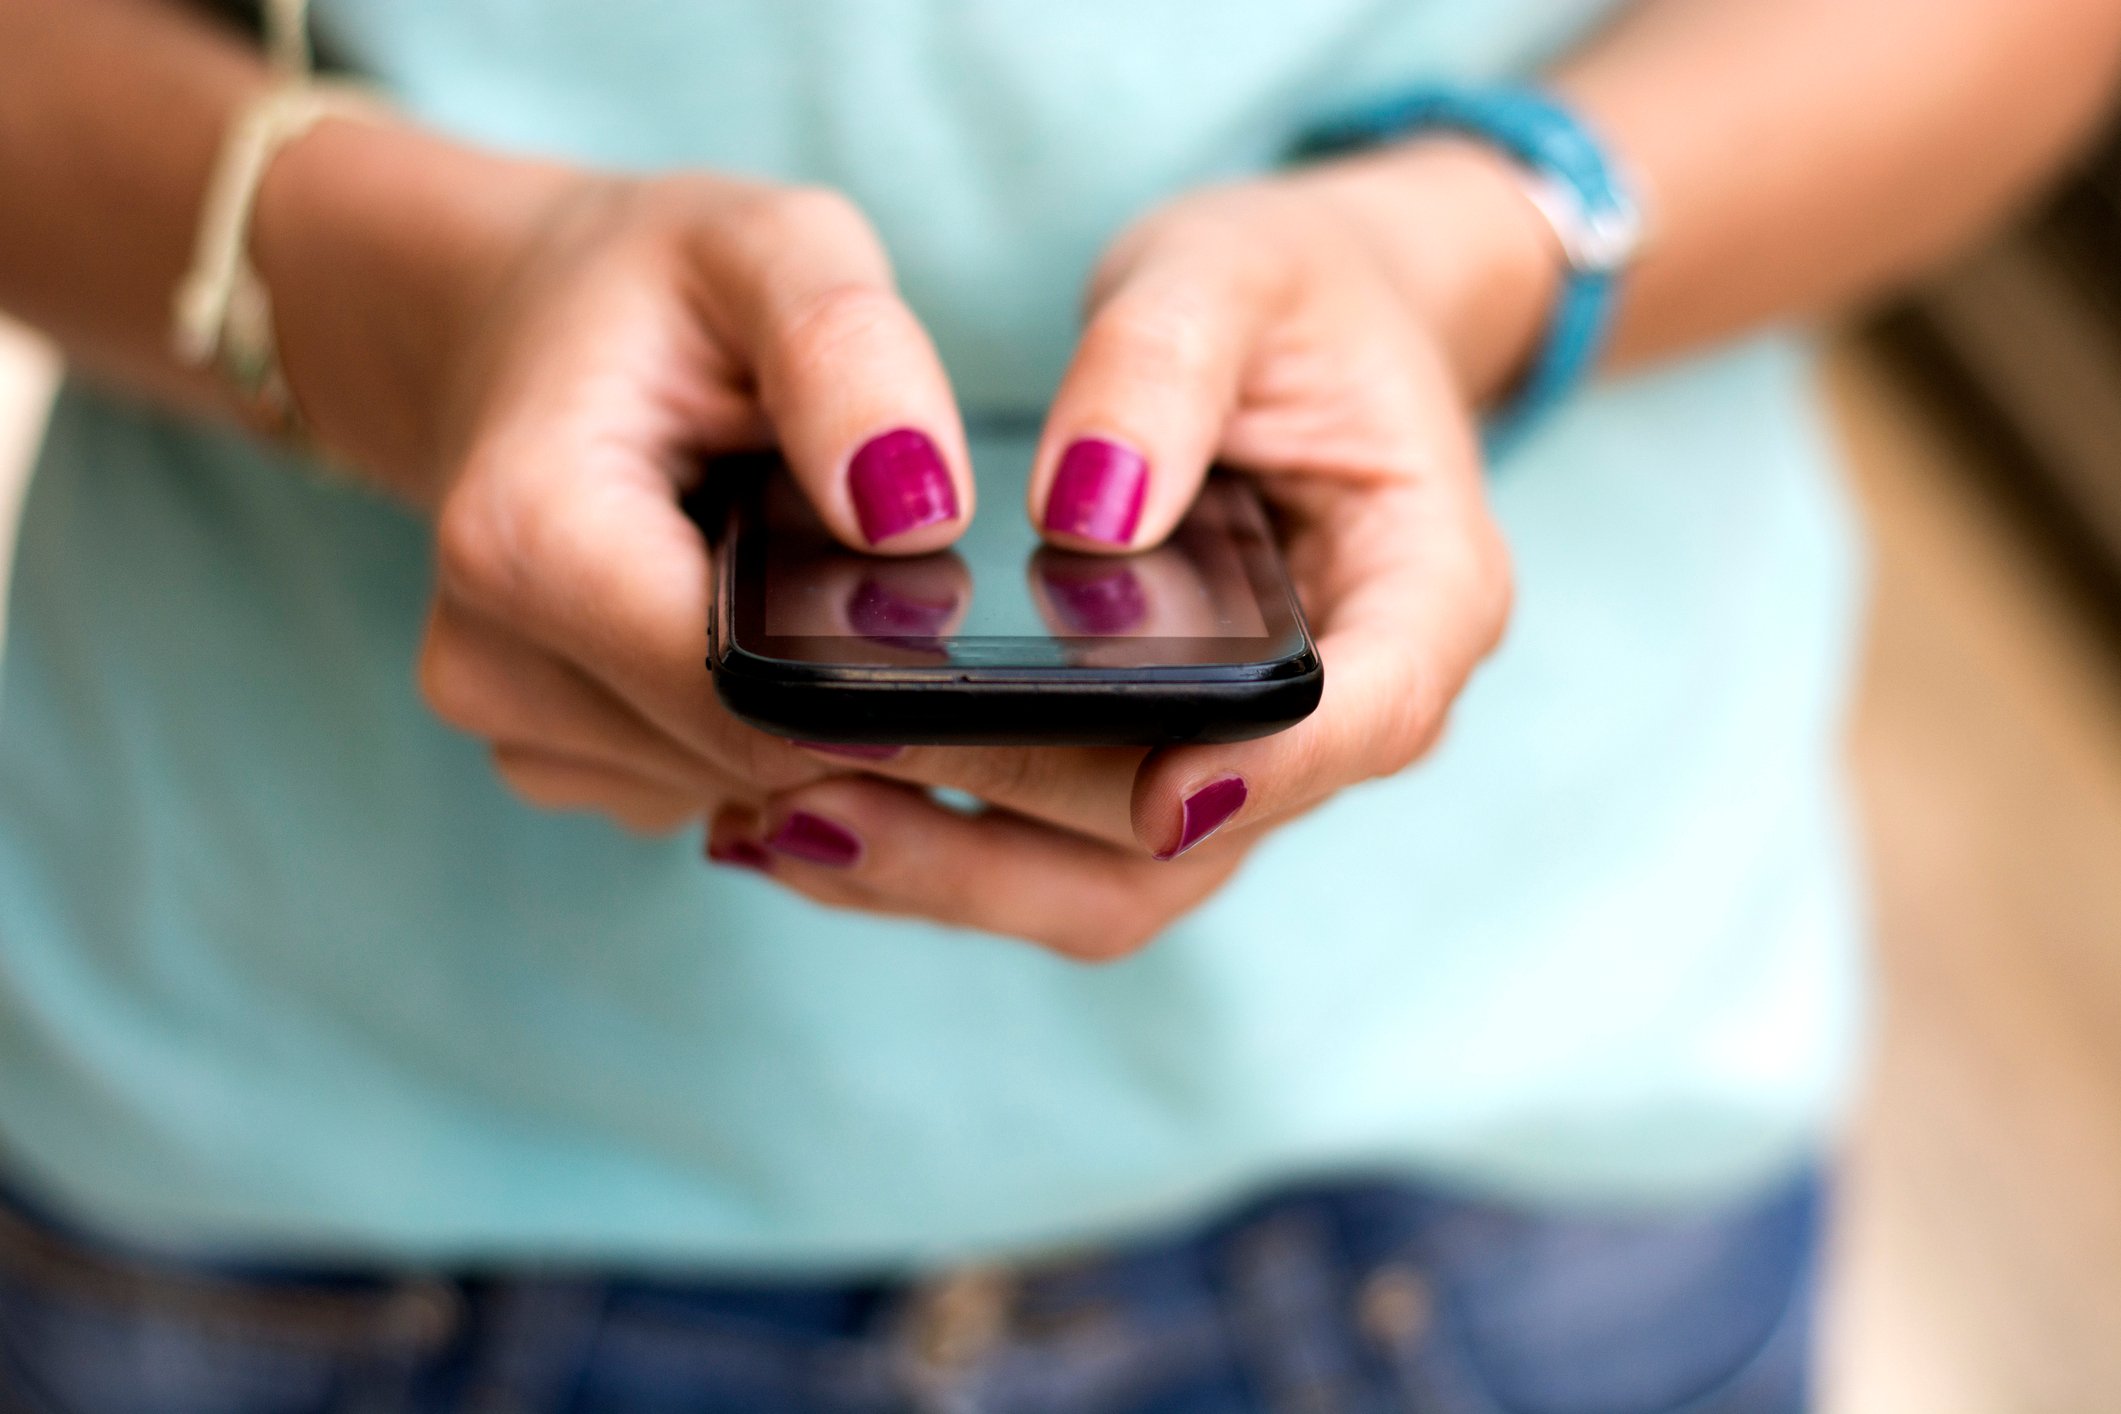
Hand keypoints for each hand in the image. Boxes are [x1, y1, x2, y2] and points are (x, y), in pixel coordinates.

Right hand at [259, 125, 985, 834]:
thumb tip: (918, 515)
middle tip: (878, 568)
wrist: (519, 322)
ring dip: (811, 709)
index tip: (945, 608)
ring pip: (746, 789)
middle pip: (753, 759)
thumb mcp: (770, 248)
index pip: (747, 698)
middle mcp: (489, 660)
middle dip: (852, 688)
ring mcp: (511, 726)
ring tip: (795, 573)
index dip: (875, 674)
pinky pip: (711, 788)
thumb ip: (848, 356)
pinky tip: (753, 624)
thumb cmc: (656, 289)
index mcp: (527, 539)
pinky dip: (763, 725)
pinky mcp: (554, 760)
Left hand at [715, 146, 1553, 955]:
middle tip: (826, 789)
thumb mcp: (1230, 272)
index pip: (1374, 711)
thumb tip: (1085, 509)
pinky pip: (1051, 851)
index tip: (1155, 789)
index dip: (1270, 770)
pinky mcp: (1150, 772)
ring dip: (947, 872)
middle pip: (1199, 834)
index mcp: (1421, 590)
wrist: (1293, 331)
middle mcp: (1343, 713)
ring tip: (774, 820)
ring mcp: (1241, 760)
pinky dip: (932, 846)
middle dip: (1015, 836)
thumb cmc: (1283, 296)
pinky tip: (796, 808)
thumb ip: (1163, 368)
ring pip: (1110, 882)